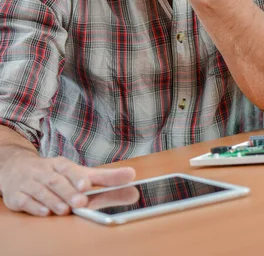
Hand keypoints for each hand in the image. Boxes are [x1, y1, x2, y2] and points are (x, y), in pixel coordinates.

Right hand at [0, 151, 135, 216]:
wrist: (17, 168)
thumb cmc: (54, 173)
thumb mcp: (78, 173)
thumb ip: (105, 179)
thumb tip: (132, 179)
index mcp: (62, 165)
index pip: (71, 170)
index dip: (78, 177)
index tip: (87, 184)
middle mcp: (46, 172)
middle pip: (58, 181)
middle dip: (69, 191)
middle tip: (81, 202)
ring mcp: (31, 183)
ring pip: (42, 191)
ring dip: (54, 200)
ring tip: (65, 210)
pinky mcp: (17, 195)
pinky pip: (25, 200)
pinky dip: (34, 206)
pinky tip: (44, 212)